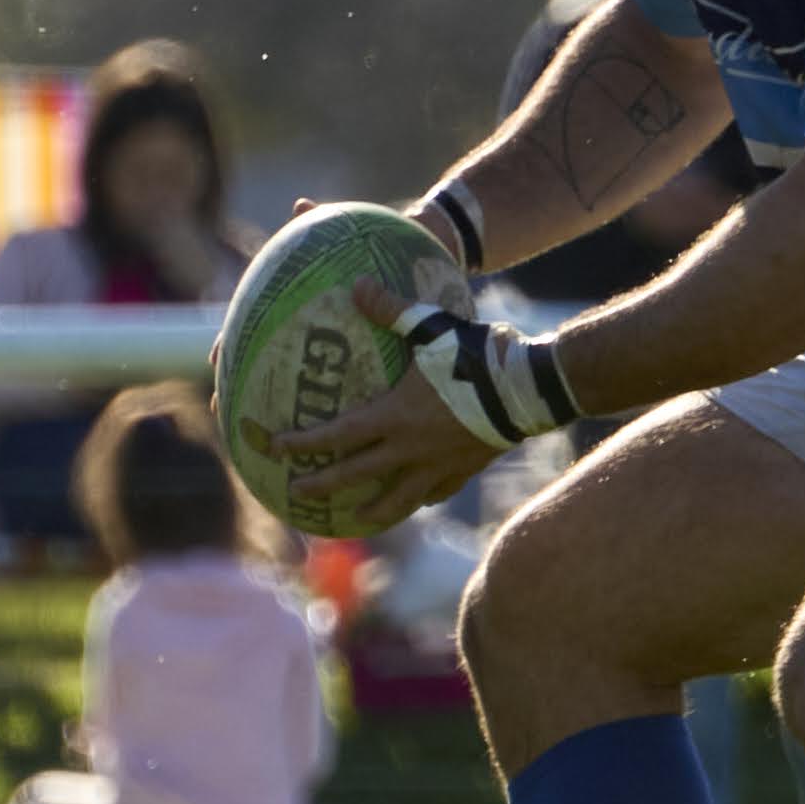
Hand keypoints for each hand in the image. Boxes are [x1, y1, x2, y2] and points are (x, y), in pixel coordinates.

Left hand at [251, 281, 510, 536]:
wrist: (529, 389)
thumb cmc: (477, 355)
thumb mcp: (432, 327)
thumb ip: (391, 309)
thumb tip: (358, 284)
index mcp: (394, 417)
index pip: (337, 436)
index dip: (303, 443)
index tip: (275, 448)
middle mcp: (409, 450)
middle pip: (355, 475)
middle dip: (321, 486)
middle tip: (294, 494)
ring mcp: (437, 467)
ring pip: (396, 500)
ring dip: (370, 512)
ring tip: (353, 520)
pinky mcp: (463, 471)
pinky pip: (435, 493)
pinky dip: (420, 498)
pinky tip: (418, 500)